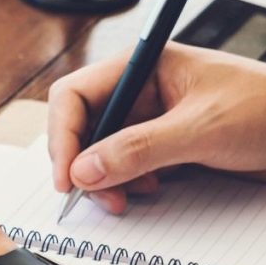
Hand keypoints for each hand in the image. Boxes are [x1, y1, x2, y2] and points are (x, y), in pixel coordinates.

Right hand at [48, 42, 265, 213]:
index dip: (64, 137)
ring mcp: (149, 116)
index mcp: (142, 66)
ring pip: (99, 149)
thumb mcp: (201, 129)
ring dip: (104, 178)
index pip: (75, 96)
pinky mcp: (162, 142)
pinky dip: (125, 182)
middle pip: (81, 125)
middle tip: (94, 195)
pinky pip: (124, 163)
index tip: (68, 177)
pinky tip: (145, 190)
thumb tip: (85, 171)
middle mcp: (139, 89)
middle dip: (82, 163)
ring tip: (123, 198)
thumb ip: (139, 149)